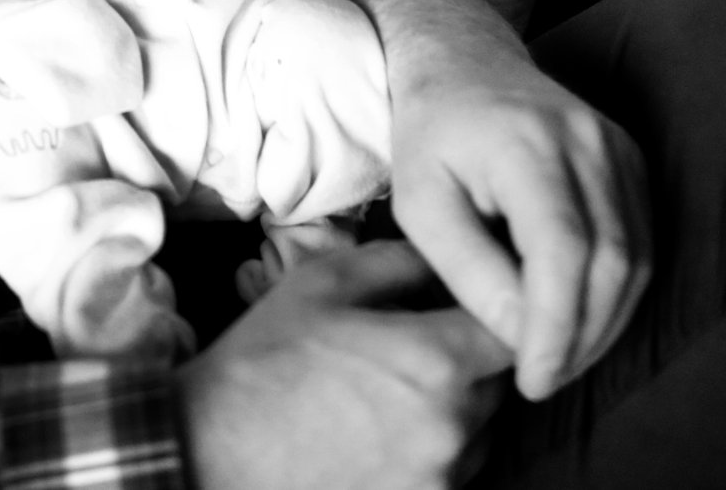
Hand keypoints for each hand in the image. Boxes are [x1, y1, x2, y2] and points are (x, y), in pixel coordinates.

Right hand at [178, 242, 512, 489]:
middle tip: (419, 343)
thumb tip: (444, 257)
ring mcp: (439, 479)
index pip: (512, 331)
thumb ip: (399, 260)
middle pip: (499, 384)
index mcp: (436, 362)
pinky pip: (452, 472)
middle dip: (470, 359)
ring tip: (394, 391)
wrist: (214, 448)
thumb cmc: (266, 361)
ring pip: (480, 433)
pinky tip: (382, 430)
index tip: (468, 303)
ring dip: (456, 409)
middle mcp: (452, 428)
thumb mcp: (324, 282)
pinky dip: (433, 450)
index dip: (497, 311)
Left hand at [345, 0, 651, 399]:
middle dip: (583, 337)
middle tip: (545, 380)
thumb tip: (523, 336)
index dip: (557, 326)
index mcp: (526, 145)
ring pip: (637, 258)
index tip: (534, 380)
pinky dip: (618, 291)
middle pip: (612, 261)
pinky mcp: (630, 159)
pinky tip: (581, 319)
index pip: (564, 252)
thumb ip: (470, 270)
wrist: (464, 60)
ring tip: (560, 359)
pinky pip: (642, 240)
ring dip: (605, 322)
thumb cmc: (432, 135)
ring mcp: (617, 147)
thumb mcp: (421, 205)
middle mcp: (587, 141)